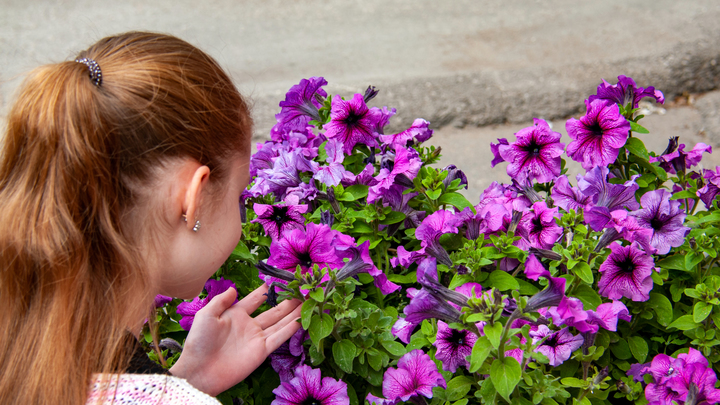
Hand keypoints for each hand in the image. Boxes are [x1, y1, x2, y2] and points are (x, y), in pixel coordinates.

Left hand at [169, 284, 301, 395]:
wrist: (199, 370)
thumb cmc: (199, 342)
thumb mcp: (206, 314)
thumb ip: (221, 300)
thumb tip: (234, 288)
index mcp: (236, 314)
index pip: (256, 298)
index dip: (268, 289)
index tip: (282, 279)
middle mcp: (249, 325)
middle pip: (273, 310)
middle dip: (287, 300)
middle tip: (301, 290)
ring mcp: (257, 338)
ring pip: (280, 322)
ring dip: (293, 313)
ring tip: (307, 301)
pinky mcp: (261, 351)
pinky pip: (279, 338)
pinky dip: (291, 329)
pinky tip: (301, 319)